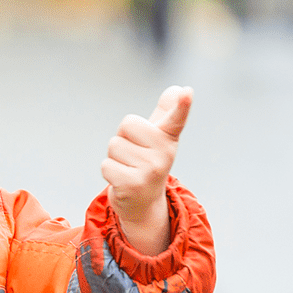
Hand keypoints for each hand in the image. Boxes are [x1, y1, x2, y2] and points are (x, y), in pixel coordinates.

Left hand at [101, 85, 191, 255]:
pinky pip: (106, 165)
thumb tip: (177, 89)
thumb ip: (166, 113)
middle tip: (134, 156)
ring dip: (115, 157)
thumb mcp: (158, 138)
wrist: (144, 203)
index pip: (176, 118)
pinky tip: (122, 180)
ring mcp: (150, 170)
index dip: (182, 105)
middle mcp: (164, 154)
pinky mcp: (133, 184)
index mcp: (168, 138)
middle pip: (127, 124)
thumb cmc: (148, 163)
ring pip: (114, 145)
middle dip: (123, 138)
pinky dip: (109, 172)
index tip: (187, 92)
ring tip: (129, 168)